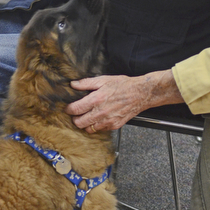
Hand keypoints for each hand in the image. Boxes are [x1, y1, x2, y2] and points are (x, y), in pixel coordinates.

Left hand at [66, 71, 183, 133]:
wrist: (140, 94)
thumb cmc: (123, 85)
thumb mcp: (103, 80)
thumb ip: (86, 83)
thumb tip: (73, 85)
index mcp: (96, 99)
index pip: (75, 109)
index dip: (69, 109)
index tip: (68, 108)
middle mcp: (101, 112)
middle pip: (79, 123)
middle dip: (75, 118)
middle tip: (77, 113)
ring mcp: (108, 121)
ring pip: (88, 129)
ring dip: (85, 124)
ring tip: (87, 116)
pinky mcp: (114, 126)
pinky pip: (99, 130)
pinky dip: (96, 126)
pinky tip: (98, 118)